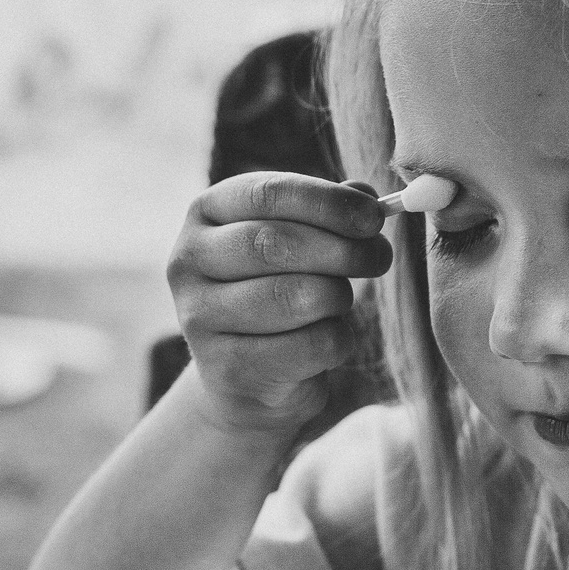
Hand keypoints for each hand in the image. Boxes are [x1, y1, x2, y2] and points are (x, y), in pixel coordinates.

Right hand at [167, 173, 392, 434]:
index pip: (267, 194)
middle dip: (341, 249)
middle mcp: (189, 259)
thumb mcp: (299, 241)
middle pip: (274, 243)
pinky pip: (308, 346)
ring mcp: (198, 316)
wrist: (248, 376)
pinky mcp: (225, 367)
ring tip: (339, 300)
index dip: (328, 202)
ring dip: (337, 297)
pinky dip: (336, 342)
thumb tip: (366, 196)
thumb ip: (330, 213)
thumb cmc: (280, 290)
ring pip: (294, 296)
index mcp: (206, 212)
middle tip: (379, 257)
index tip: (374, 218)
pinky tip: (325, 340)